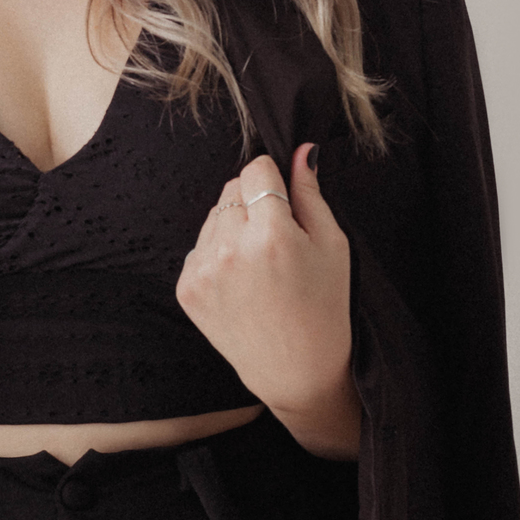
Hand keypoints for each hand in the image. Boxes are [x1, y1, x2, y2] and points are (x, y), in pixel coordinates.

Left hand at [175, 143, 360, 458]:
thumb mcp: (331, 245)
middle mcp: (230, 249)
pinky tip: (243, 281)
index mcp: (271, 234)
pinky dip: (218, 254)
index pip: (256, 168)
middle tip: (277, 238)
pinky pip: (199, 247)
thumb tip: (300, 149)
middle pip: (231, 189)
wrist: (295, 370)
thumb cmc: (324, 306)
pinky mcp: (187, 288)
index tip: (284, 199)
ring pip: (213, 216)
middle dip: (254, 201)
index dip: (273, 178)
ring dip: (234, 226)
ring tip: (260, 263)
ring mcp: (203, 270)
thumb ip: (310, 193)